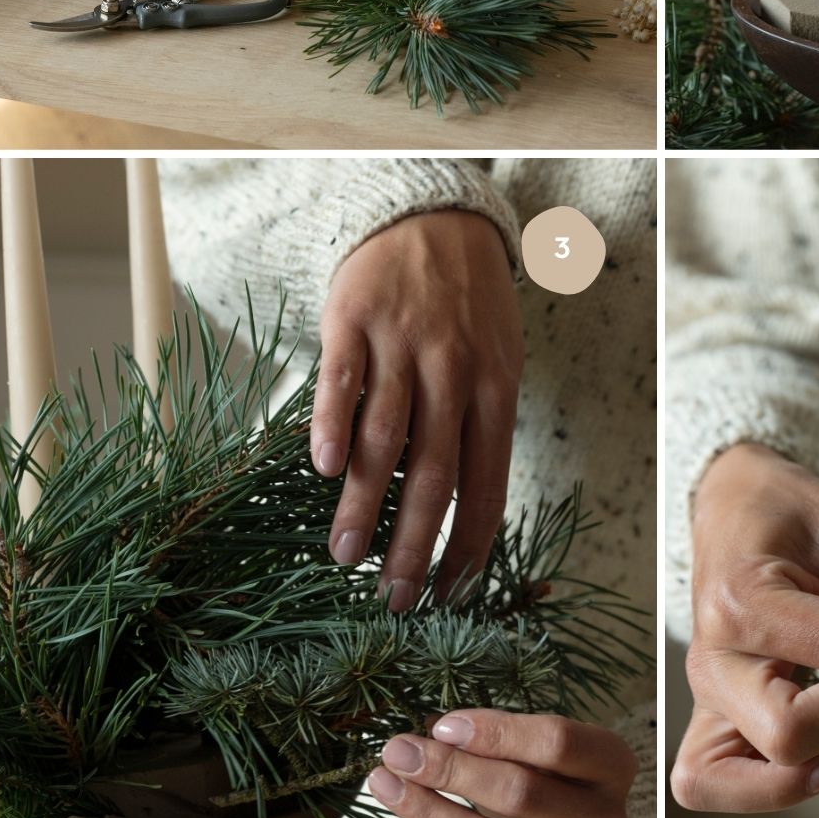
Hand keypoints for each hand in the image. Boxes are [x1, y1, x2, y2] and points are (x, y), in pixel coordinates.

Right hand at [311, 209, 522, 609]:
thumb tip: (453, 519)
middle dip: (412, 545)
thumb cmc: (466, 309)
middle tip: (391, 599)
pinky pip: (343, 381)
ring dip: (364, 503)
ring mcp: (404, 342)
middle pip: (436, 473)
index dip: (466, 546)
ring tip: (344, 556)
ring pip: (385, 437)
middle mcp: (455, 369)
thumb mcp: (495, 362)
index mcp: (497, 389)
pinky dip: (332, 427)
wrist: (433, 218)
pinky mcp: (354, 318)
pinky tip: (321, 469)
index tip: (445, 597)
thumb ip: (476, 429)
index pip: (487, 484)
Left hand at [367, 710, 634, 817]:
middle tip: (399, 749)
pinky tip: (405, 807)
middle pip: (520, 793)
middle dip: (450, 769)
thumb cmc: (553, 771)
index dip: (495, 732)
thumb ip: (501, 733)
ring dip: (430, 809)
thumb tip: (434, 731)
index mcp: (613, 766)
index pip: (556, 743)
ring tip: (386, 781)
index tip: (442, 724)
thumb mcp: (544, 742)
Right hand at [670, 444, 818, 813]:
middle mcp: (714, 658)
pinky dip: (764, 790)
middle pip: (789, 734)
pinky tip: (817, 759)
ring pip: (736, 776)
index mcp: (742, 599)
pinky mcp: (709, 718)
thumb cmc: (785, 509)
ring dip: (803, 768)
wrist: (728, 502)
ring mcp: (705, 696)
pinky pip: (709, 784)